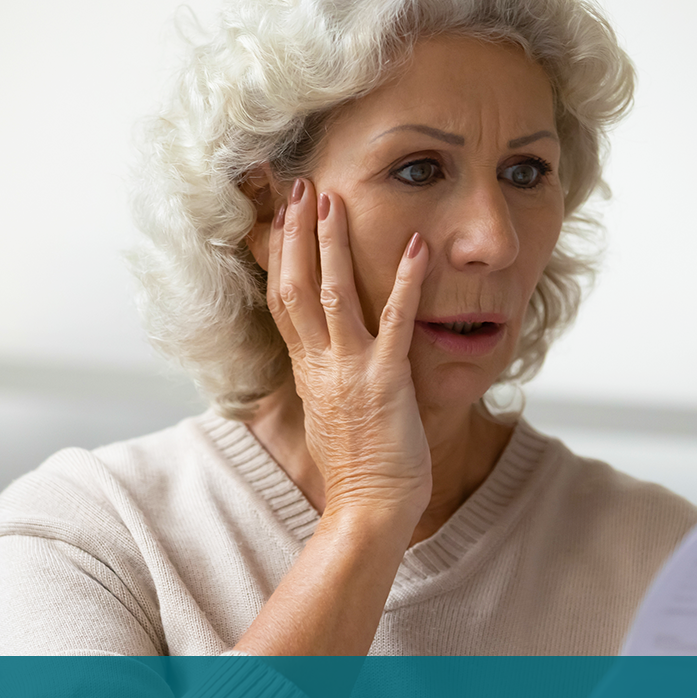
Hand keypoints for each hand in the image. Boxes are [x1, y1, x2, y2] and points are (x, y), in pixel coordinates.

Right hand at [266, 178, 430, 526]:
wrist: (367, 510)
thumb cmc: (356, 472)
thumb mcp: (327, 415)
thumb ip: (324, 379)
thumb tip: (320, 359)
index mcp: (307, 370)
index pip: (283, 300)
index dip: (279, 254)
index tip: (279, 215)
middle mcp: (321, 364)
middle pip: (296, 286)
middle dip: (296, 233)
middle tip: (301, 187)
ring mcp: (351, 371)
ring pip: (333, 294)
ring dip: (333, 244)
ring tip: (335, 199)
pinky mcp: (386, 382)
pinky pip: (395, 323)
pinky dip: (405, 282)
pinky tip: (417, 248)